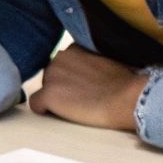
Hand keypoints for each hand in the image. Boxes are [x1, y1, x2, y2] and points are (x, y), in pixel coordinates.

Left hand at [27, 44, 148, 132]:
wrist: (126, 97)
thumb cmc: (124, 83)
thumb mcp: (104, 60)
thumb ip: (87, 62)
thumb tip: (85, 73)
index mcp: (73, 48)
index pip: (62, 65)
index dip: (70, 78)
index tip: (84, 86)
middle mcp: (59, 57)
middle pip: (51, 77)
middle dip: (61, 87)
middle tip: (81, 98)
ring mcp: (51, 76)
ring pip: (44, 90)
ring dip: (55, 98)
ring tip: (76, 106)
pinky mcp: (48, 95)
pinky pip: (36, 104)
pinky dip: (45, 110)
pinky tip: (62, 113)